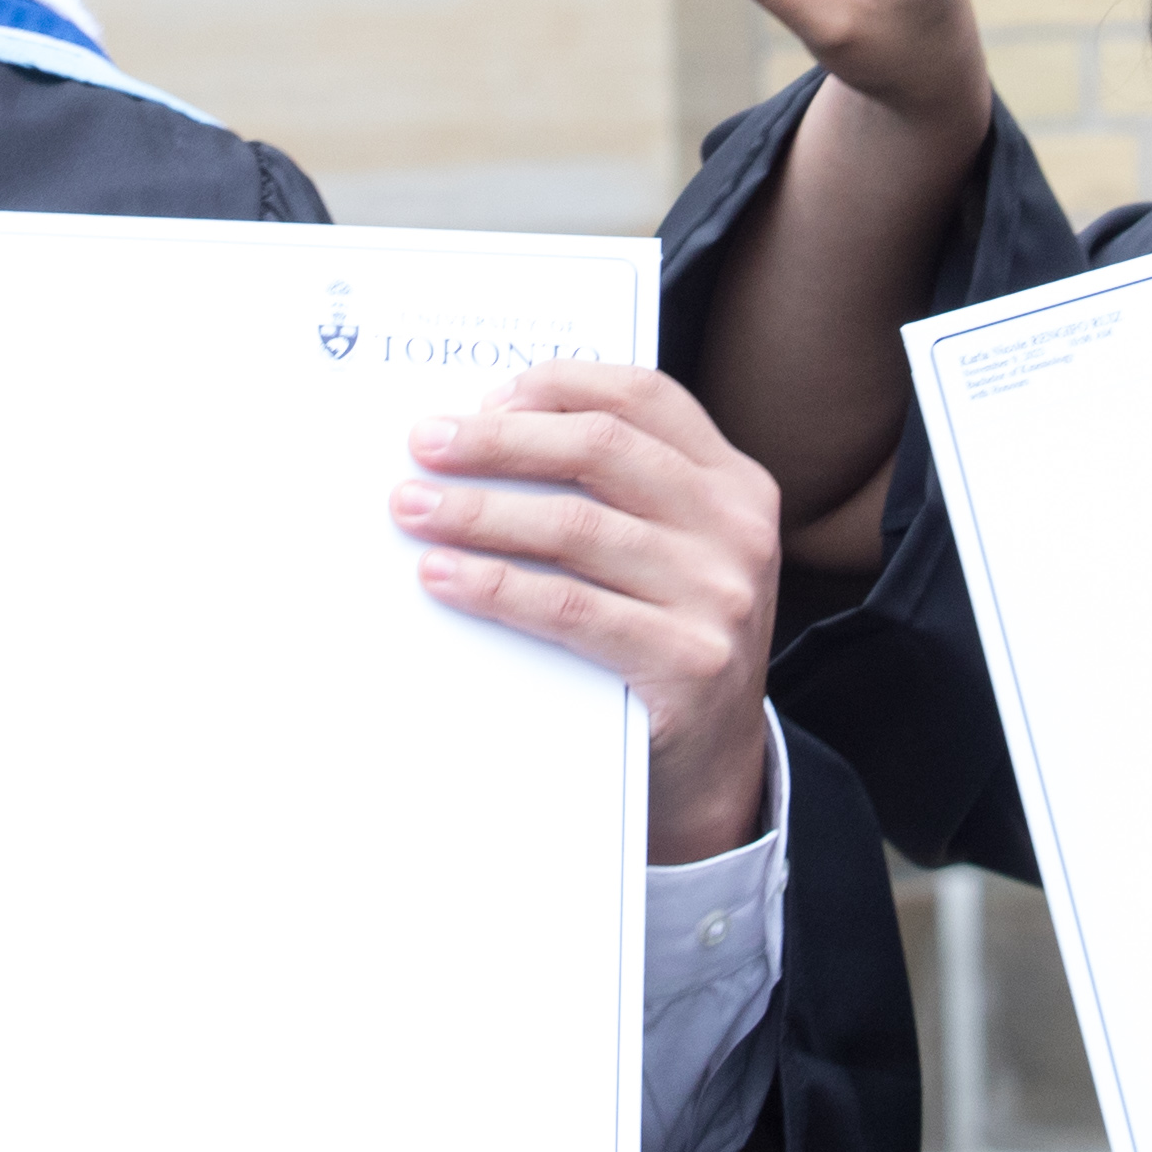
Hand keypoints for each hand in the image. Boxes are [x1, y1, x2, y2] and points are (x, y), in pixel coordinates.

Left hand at [397, 361, 780, 864]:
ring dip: (480, 513)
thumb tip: (486, 437)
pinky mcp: (688, 662)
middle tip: (425, 444)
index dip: (560, 386)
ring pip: (576, 528)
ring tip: (415, 510)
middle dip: (500, 441)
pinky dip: (496, 587)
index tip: (484, 398)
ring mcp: (719, 595)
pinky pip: (570, 609)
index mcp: (734, 483)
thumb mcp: (672, 550)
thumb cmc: (666, 637)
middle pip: (601, 449)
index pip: (645, 397)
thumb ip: (616, 494)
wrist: (715, 765)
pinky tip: (444, 577)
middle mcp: (736, 529)